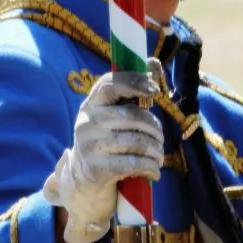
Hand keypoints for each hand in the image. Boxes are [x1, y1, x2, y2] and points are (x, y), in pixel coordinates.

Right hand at [43, 59, 163, 242]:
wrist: (82, 179)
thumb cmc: (105, 140)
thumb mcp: (112, 115)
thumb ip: (130, 91)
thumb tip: (154, 63)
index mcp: (91, 105)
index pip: (109, 84)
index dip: (134, 82)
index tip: (154, 90)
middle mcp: (87, 122)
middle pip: (132, 116)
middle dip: (154, 127)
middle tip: (160, 137)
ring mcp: (91, 146)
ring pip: (137, 141)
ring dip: (156, 150)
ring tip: (158, 155)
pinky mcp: (98, 169)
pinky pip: (134, 163)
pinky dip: (151, 167)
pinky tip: (155, 170)